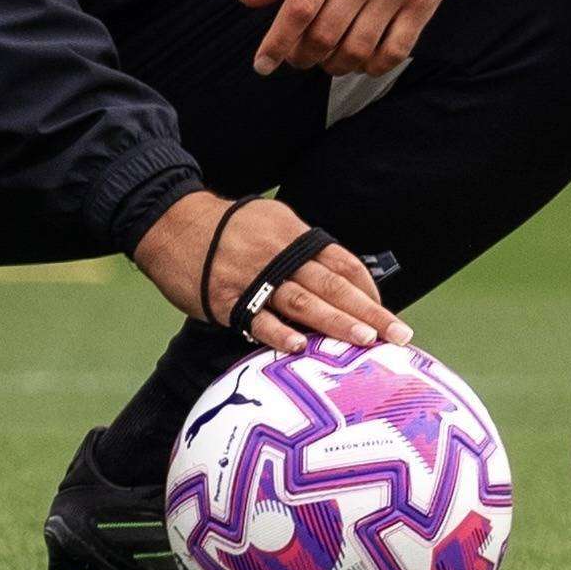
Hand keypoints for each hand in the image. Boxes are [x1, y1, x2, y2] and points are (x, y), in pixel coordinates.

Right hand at [133, 189, 410, 353]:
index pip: (343, 264)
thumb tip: (336, 275)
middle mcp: (283, 256)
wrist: (174, 222)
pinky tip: (301, 348)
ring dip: (335, 324)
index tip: (387, 315)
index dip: (368, 290)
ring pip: (303, 303)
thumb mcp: (273, 221)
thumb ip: (303, 248)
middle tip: (397, 335)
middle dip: (368, 312)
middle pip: (333, 286)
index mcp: (297, 237)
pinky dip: (279, 334)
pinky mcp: (228, 301)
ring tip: (363, 342)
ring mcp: (256, 279)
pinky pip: (258, 320)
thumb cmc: (228, 226)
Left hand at [238, 0, 475, 78]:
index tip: (262, 64)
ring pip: (357, 49)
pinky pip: (394, 52)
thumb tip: (248, 0)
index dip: (277, 42)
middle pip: (325, 35)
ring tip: (328, 60)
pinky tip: (362, 61)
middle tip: (297, 58)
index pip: (299, 7)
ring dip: (335, 66)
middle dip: (303, 57)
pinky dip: (372, 67)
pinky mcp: (423, 3)